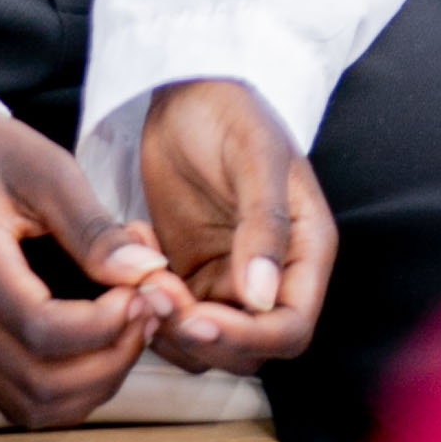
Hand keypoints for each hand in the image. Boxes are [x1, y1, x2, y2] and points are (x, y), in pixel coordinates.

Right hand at [0, 106, 195, 429]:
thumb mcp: (43, 167)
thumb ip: (92, 226)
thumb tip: (147, 272)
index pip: (42, 332)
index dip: (104, 325)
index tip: (139, 289)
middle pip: (41, 386)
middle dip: (110, 361)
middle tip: (143, 311)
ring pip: (33, 408)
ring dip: (93, 384)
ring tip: (125, 329)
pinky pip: (21, 399)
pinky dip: (69, 389)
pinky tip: (96, 343)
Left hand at [136, 79, 336, 373]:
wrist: (187, 91)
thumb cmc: (231, 111)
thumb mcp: (255, 155)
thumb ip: (265, 222)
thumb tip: (263, 295)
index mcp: (305, 253)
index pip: (290, 328)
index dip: (248, 337)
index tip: (198, 319)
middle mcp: (273, 279)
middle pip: (247, 350)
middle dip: (200, 333)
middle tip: (155, 289)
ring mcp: (229, 281)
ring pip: (206, 344)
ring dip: (169, 326)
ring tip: (142, 273)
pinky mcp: (191, 277)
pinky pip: (174, 318)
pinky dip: (150, 306)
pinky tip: (135, 250)